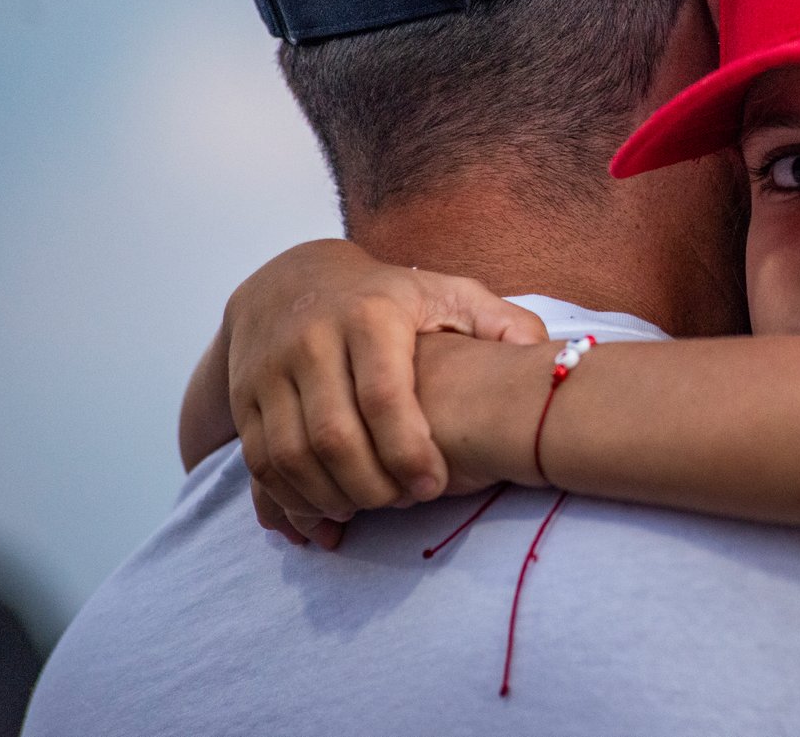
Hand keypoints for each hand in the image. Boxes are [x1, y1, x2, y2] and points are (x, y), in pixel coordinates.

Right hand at [224, 240, 548, 546]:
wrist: (290, 280)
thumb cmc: (391, 298)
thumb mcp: (448, 294)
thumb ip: (501, 323)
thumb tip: (556, 356)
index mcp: (370, 315)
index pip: (383, 395)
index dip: (408, 450)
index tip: (432, 486)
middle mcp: (311, 339)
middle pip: (332, 436)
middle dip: (369, 486)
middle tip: (402, 505)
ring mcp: (269, 369)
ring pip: (289, 456)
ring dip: (327, 499)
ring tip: (366, 513)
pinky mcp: (243, 397)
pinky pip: (258, 462)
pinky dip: (287, 501)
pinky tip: (323, 519)